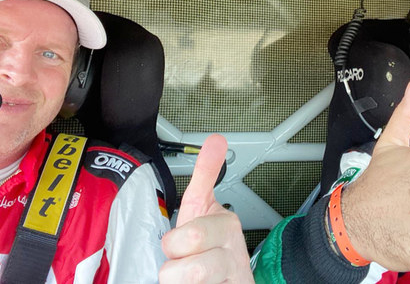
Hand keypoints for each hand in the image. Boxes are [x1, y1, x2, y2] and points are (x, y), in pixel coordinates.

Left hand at [160, 134, 252, 283]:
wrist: (225, 281)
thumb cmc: (209, 248)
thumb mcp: (201, 207)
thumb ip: (206, 174)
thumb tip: (216, 140)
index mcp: (226, 225)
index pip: (193, 233)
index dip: (176, 243)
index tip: (178, 246)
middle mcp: (235, 254)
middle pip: (190, 263)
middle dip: (174, 265)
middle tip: (180, 261)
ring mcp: (234, 276)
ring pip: (191, 280)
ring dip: (179, 282)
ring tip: (188, 278)